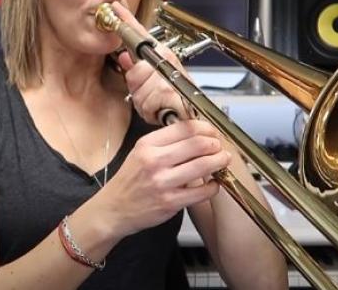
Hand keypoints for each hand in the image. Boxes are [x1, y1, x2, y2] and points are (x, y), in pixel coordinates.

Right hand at [100, 119, 230, 236]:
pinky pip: (202, 192)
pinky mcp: (170, 202)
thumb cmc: (130, 180)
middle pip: (198, 144)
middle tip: (221, 147)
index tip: (213, 131)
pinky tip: (214, 184)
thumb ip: (165, 142)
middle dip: (216, 144)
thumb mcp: (140, 152)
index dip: (205, 128)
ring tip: (224, 160)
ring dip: (219, 161)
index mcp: (148, 144)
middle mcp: (155, 160)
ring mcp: (163, 182)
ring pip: (203, 165)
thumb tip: (197, 134)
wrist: (113, 209)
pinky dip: (214, 186)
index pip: (185, 128)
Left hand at [110, 1, 190, 124]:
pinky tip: (160, 110)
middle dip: (138, 87)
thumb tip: (125, 57)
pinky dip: (150, 111)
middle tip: (150, 93)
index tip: (116, 8)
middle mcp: (167, 62)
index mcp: (163, 55)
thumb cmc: (178, 100)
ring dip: (144, 102)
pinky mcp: (167, 94)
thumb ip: (137, 70)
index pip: (142, 34)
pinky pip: (146, 103)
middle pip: (135, 71)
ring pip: (139, 90)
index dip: (127, 21)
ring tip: (157, 103)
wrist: (193, 117)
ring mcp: (168, 79)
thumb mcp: (154, 83)